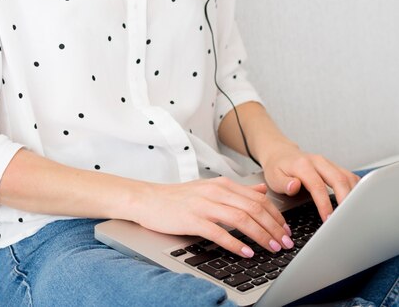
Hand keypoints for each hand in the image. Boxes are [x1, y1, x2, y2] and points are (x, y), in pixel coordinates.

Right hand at [134, 177, 293, 257]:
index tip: (286, 230)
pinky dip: (236, 242)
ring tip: (272, 248)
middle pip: (254, 208)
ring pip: (241, 218)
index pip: (258, 198)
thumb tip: (261, 189)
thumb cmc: (179, 197)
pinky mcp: (192, 218)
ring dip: (260, 235)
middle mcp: (216, 191)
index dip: (276, 215)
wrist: (149, 199)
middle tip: (286, 243)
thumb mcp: (210, 188)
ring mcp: (204, 204)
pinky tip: (246, 252)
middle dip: (274, 227)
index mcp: (222, 184)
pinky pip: (219, 231)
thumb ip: (237, 190)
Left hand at [261, 144, 359, 221]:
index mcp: (303, 165)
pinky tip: (357, 202)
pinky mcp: (334, 166)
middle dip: (346, 201)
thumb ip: (284, 183)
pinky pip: (350, 176)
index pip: (318, 186)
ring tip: (355, 214)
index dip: (325, 204)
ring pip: (348, 177)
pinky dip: (356, 189)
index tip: (329, 220)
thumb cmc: (277, 167)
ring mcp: (328, 163)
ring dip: (354, 195)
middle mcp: (318, 161)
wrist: (280, 152)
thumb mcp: (273, 176)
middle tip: (347, 220)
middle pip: (339, 179)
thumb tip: (295, 186)